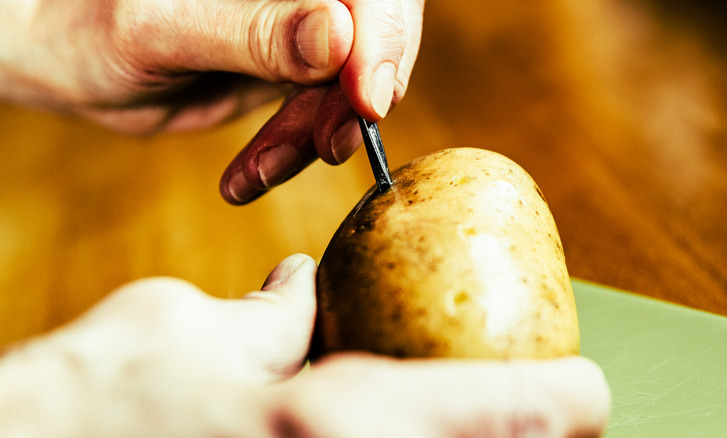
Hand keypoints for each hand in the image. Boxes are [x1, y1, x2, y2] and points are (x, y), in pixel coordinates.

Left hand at [0, 0, 424, 202]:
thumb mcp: (165, 28)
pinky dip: (290, 155)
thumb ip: (252, 32)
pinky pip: (316, 117)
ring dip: (314, 138)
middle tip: (326, 147)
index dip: (382, 39)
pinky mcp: (290, 73)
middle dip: (353, 99)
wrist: (72, 62)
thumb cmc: (92, 27)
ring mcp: (299, 29)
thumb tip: (339, 37)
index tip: (366, 99)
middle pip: (373, 38)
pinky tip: (246, 178)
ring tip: (258, 172)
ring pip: (349, 87)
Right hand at [0, 254, 609, 436]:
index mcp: (343, 424)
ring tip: (457, 415)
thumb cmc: (101, 402)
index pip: (518, 413)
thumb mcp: (194, 333)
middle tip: (525, 410)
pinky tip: (372, 434)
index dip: (568, 398)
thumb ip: (274, 312)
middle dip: (518, 435)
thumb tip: (303, 282)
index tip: (587, 386)